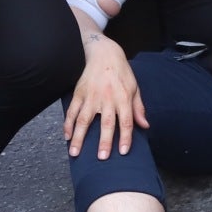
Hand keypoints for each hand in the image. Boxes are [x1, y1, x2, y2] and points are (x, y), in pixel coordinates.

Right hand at [63, 34, 144, 159]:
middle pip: (106, 123)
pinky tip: (66, 136)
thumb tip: (145, 126)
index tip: (123, 152)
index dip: (125, 137)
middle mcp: (107, 98)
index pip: (126, 121)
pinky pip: (72, 111)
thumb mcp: (134, 88)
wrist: (104, 53)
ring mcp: (91, 96)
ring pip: (83, 120)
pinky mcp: (78, 93)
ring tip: (75, 153)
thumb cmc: (122, 72)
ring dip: (79, 137)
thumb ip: (138, 108)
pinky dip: (67, 124)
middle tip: (101, 158)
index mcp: (123, 98)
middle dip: (103, 141)